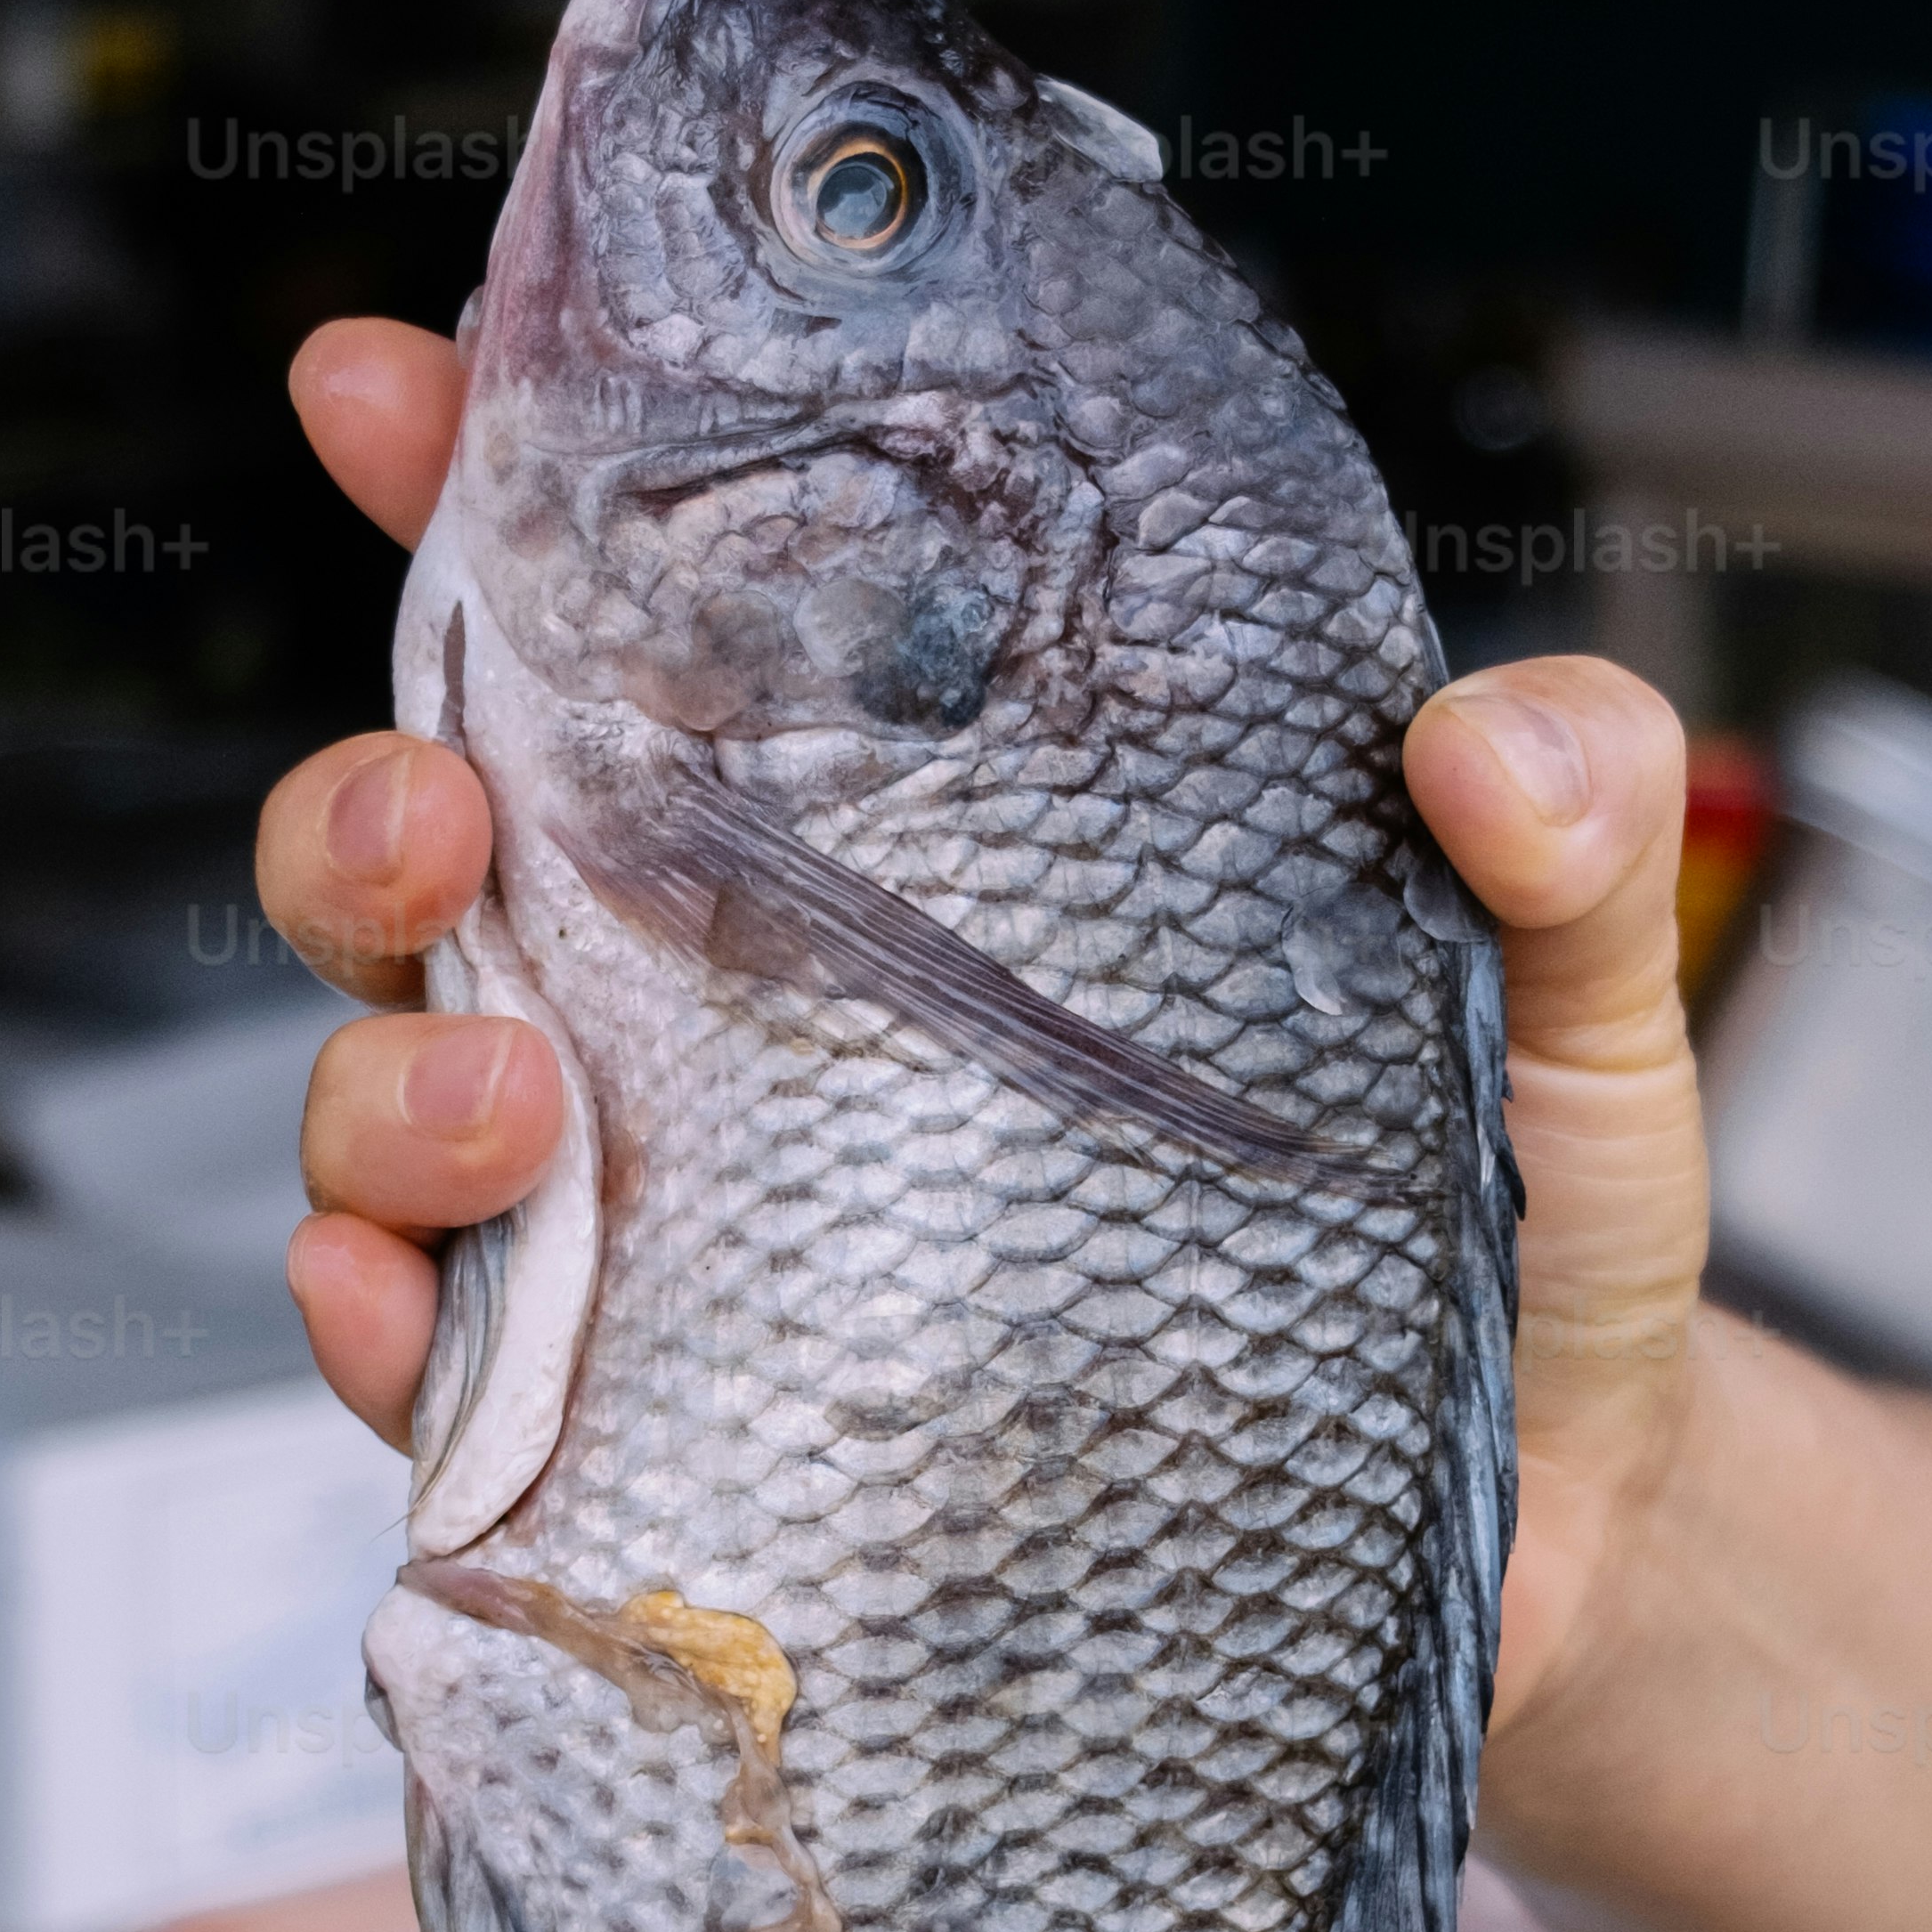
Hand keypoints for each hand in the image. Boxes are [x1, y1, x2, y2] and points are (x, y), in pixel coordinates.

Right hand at [262, 327, 1715, 1644]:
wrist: (1545, 1551)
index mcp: (913, 833)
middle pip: (450, 859)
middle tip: (437, 811)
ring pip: (407, 1106)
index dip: (484, 478)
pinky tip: (416, 1316)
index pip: (653, 623)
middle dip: (362, 804)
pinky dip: (389, 1339)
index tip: (395, 380)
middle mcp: (760, 1008)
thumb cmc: (1511, 1234)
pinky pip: (461, 1383)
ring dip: (381, 1084)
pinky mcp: (701, 1444)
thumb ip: (1569, 837)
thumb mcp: (1565, 996)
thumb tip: (1500, 741)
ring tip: (510, 1103)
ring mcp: (705, 1224)